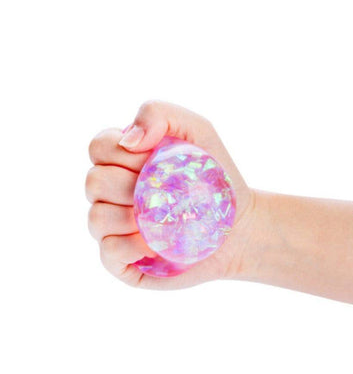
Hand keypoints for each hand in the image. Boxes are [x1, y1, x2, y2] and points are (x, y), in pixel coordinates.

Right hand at [85, 101, 256, 288]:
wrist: (238, 225)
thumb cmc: (215, 178)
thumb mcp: (197, 131)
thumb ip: (160, 114)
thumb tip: (127, 141)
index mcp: (124, 161)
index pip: (98, 147)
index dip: (124, 153)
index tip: (156, 160)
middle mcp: (113, 193)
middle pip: (94, 182)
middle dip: (130, 185)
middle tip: (166, 192)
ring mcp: (115, 227)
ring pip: (96, 218)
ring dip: (130, 217)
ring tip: (162, 219)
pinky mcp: (123, 259)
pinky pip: (108, 250)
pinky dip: (131, 246)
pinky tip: (156, 244)